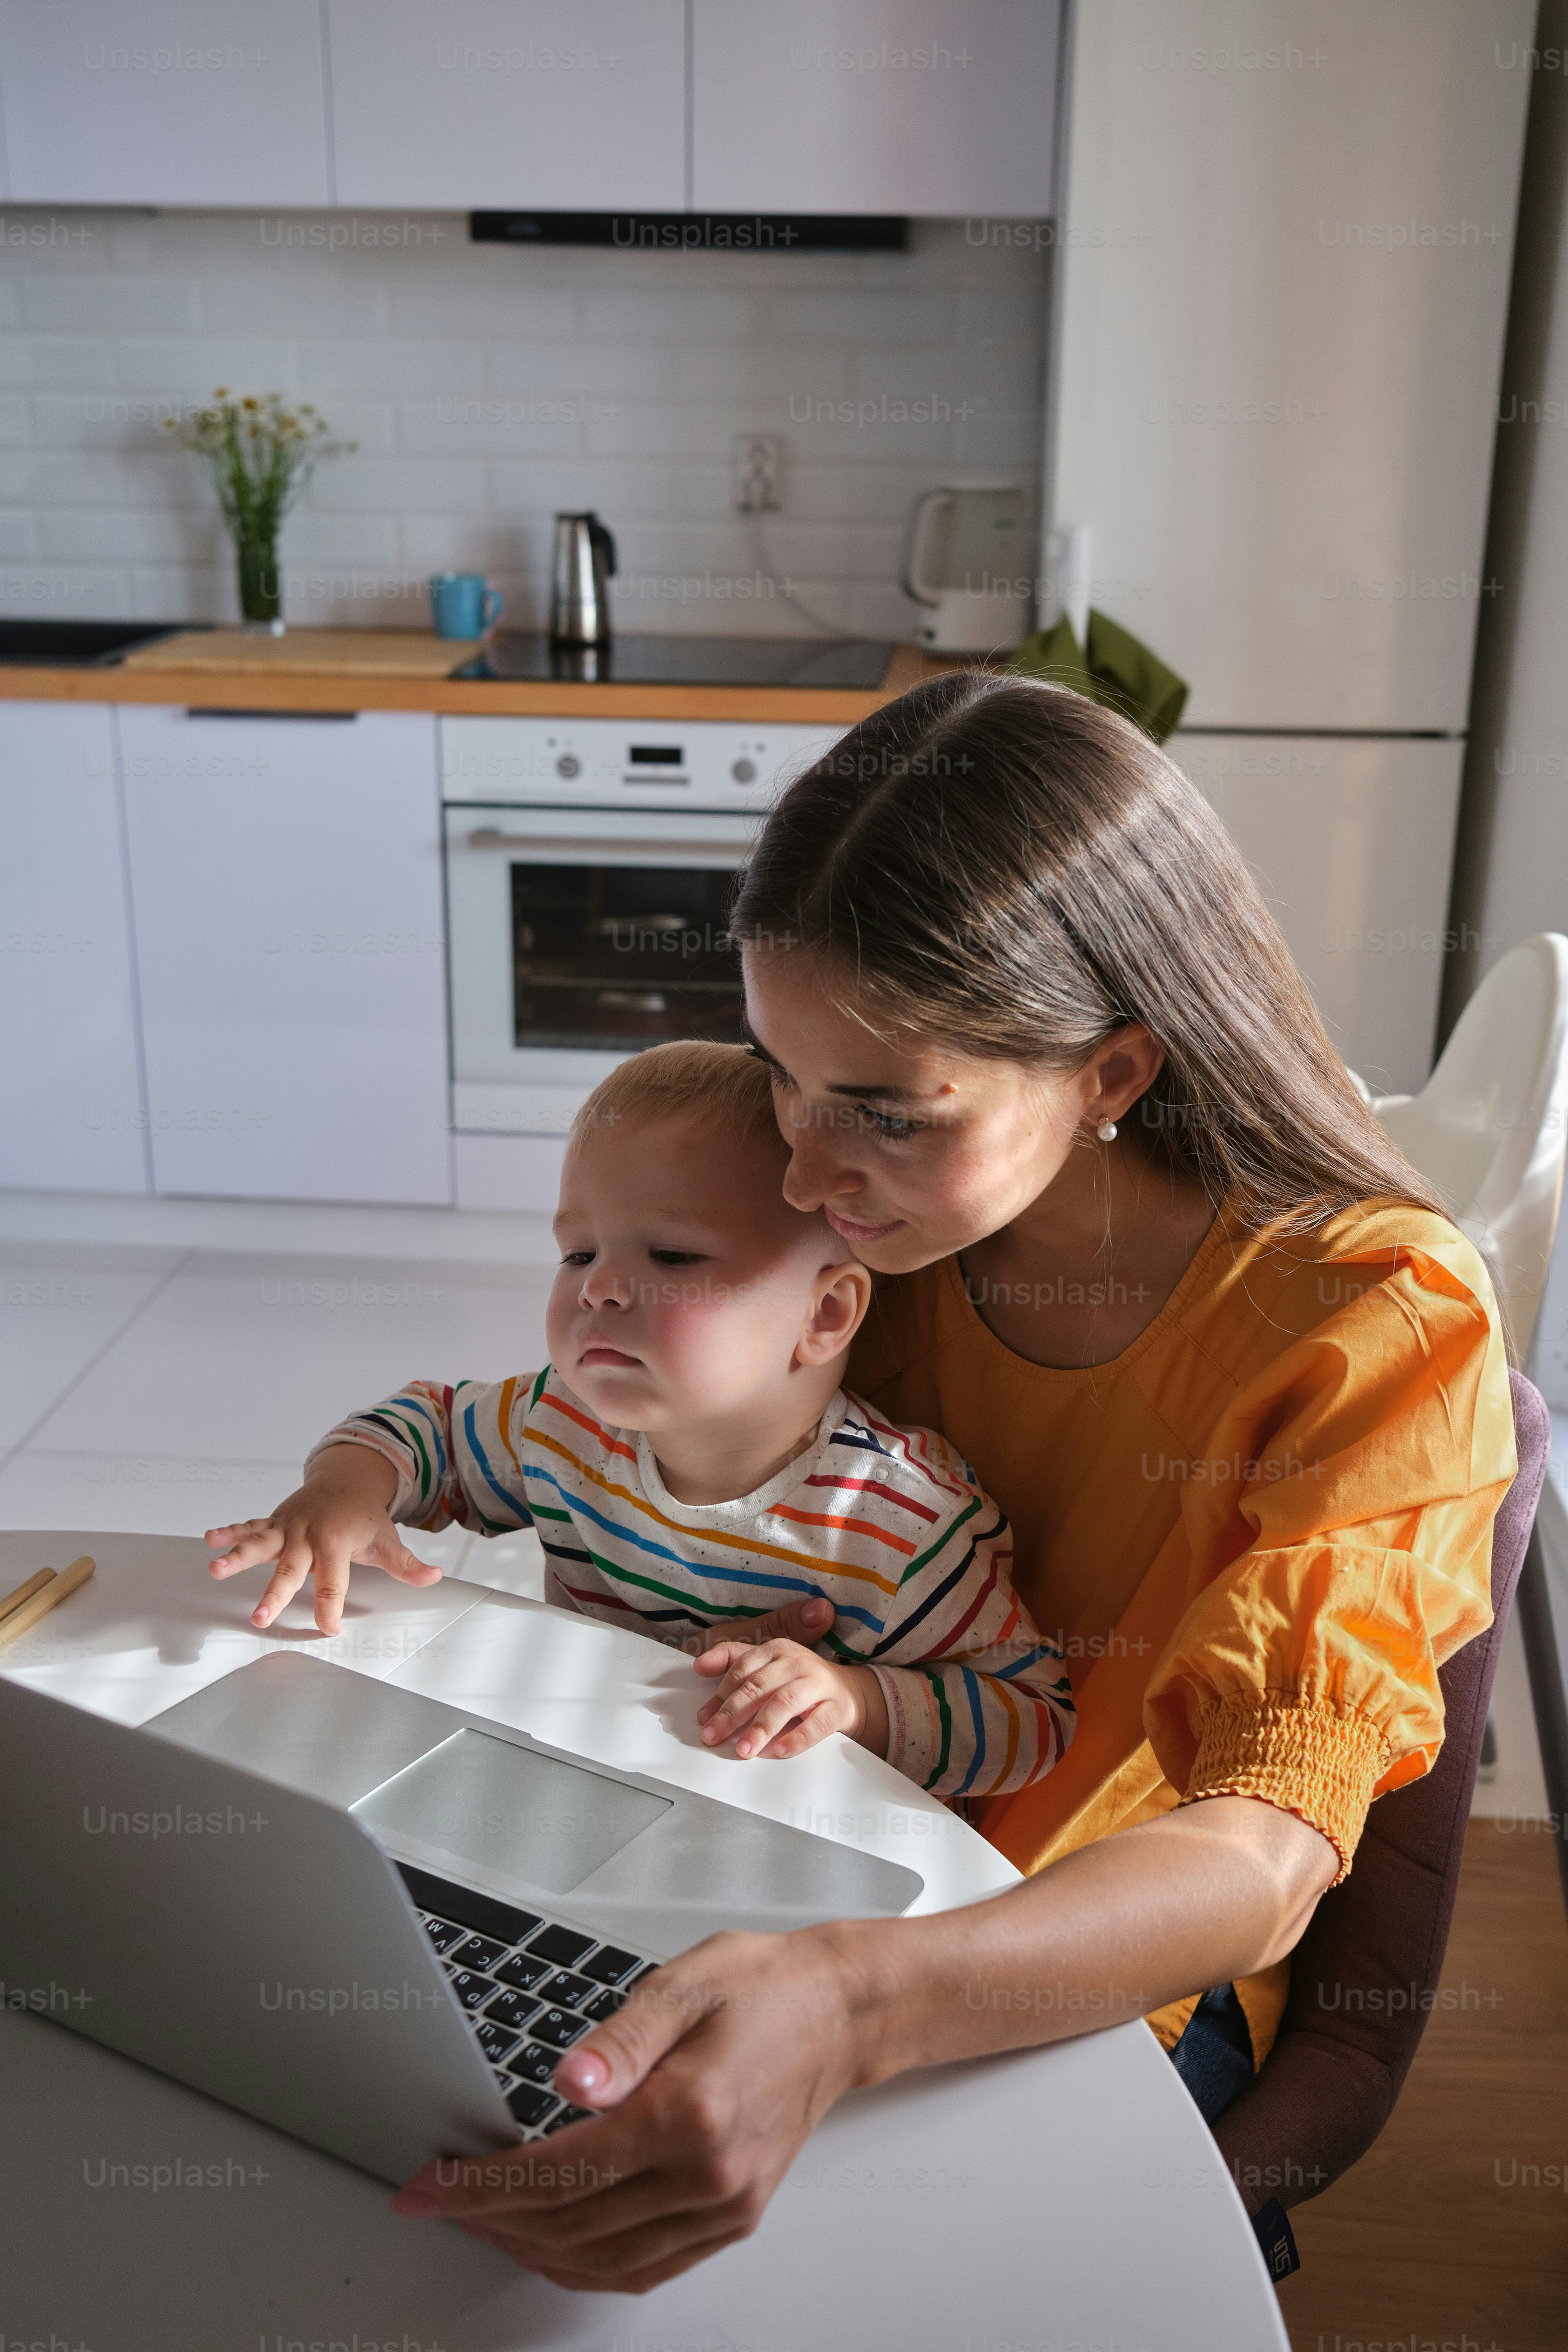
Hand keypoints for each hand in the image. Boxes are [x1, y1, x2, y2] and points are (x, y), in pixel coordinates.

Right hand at [205, 1445, 440, 1634]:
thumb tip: (434, 1577)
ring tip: (216, 1568)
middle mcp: (308, 1536)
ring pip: (260, 1543)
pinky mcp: (274, 1523)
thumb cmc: (364, 1517)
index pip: (334, 1583)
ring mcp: (287, 1529)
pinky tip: (210, 1539)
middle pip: (290, 1569)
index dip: (330, 1609)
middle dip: (275, 1594)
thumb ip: (407, 1565)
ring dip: (237, 1555)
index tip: (329, 1628)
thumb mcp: (388, 1540)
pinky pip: (249, 1527)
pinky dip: (229, 1532)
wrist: (347, 1479)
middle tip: (260, 1617)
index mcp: (336, 1544)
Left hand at [391, 1923, 866, 2292]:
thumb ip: (618, 2040)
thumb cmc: (760, 1990)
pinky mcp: (733, 2217)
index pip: (562, 2171)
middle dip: (491, 2218)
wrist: (833, 2014)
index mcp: (692, 2113)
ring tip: (480, 2222)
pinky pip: (645, 2267)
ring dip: (531, 2248)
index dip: (483, 2185)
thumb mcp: (681, 1985)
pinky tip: (552, 2244)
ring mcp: (725, 2206)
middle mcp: (710, 2174)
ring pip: (604, 2260)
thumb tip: (567, 2081)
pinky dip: (588, 2266)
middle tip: (438, 2201)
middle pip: (574, 2223)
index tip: (431, 2184)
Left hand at [694, 1637, 887, 1760]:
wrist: (847, 1692)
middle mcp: (797, 1662)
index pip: (742, 1670)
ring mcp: (819, 1684)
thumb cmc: (798, 1680)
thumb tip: (699, 1665)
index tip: (703, 1718)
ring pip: (785, 1702)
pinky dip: (798, 1738)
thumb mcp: (767, 1666)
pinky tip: (780, 1751)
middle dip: (732, 1713)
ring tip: (743, 1749)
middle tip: (712, 1736)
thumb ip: (732, 1662)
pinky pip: (818, 1724)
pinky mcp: (837, 1707)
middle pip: (759, 1687)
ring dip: (761, 1727)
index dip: (720, 1695)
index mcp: (776, 1650)